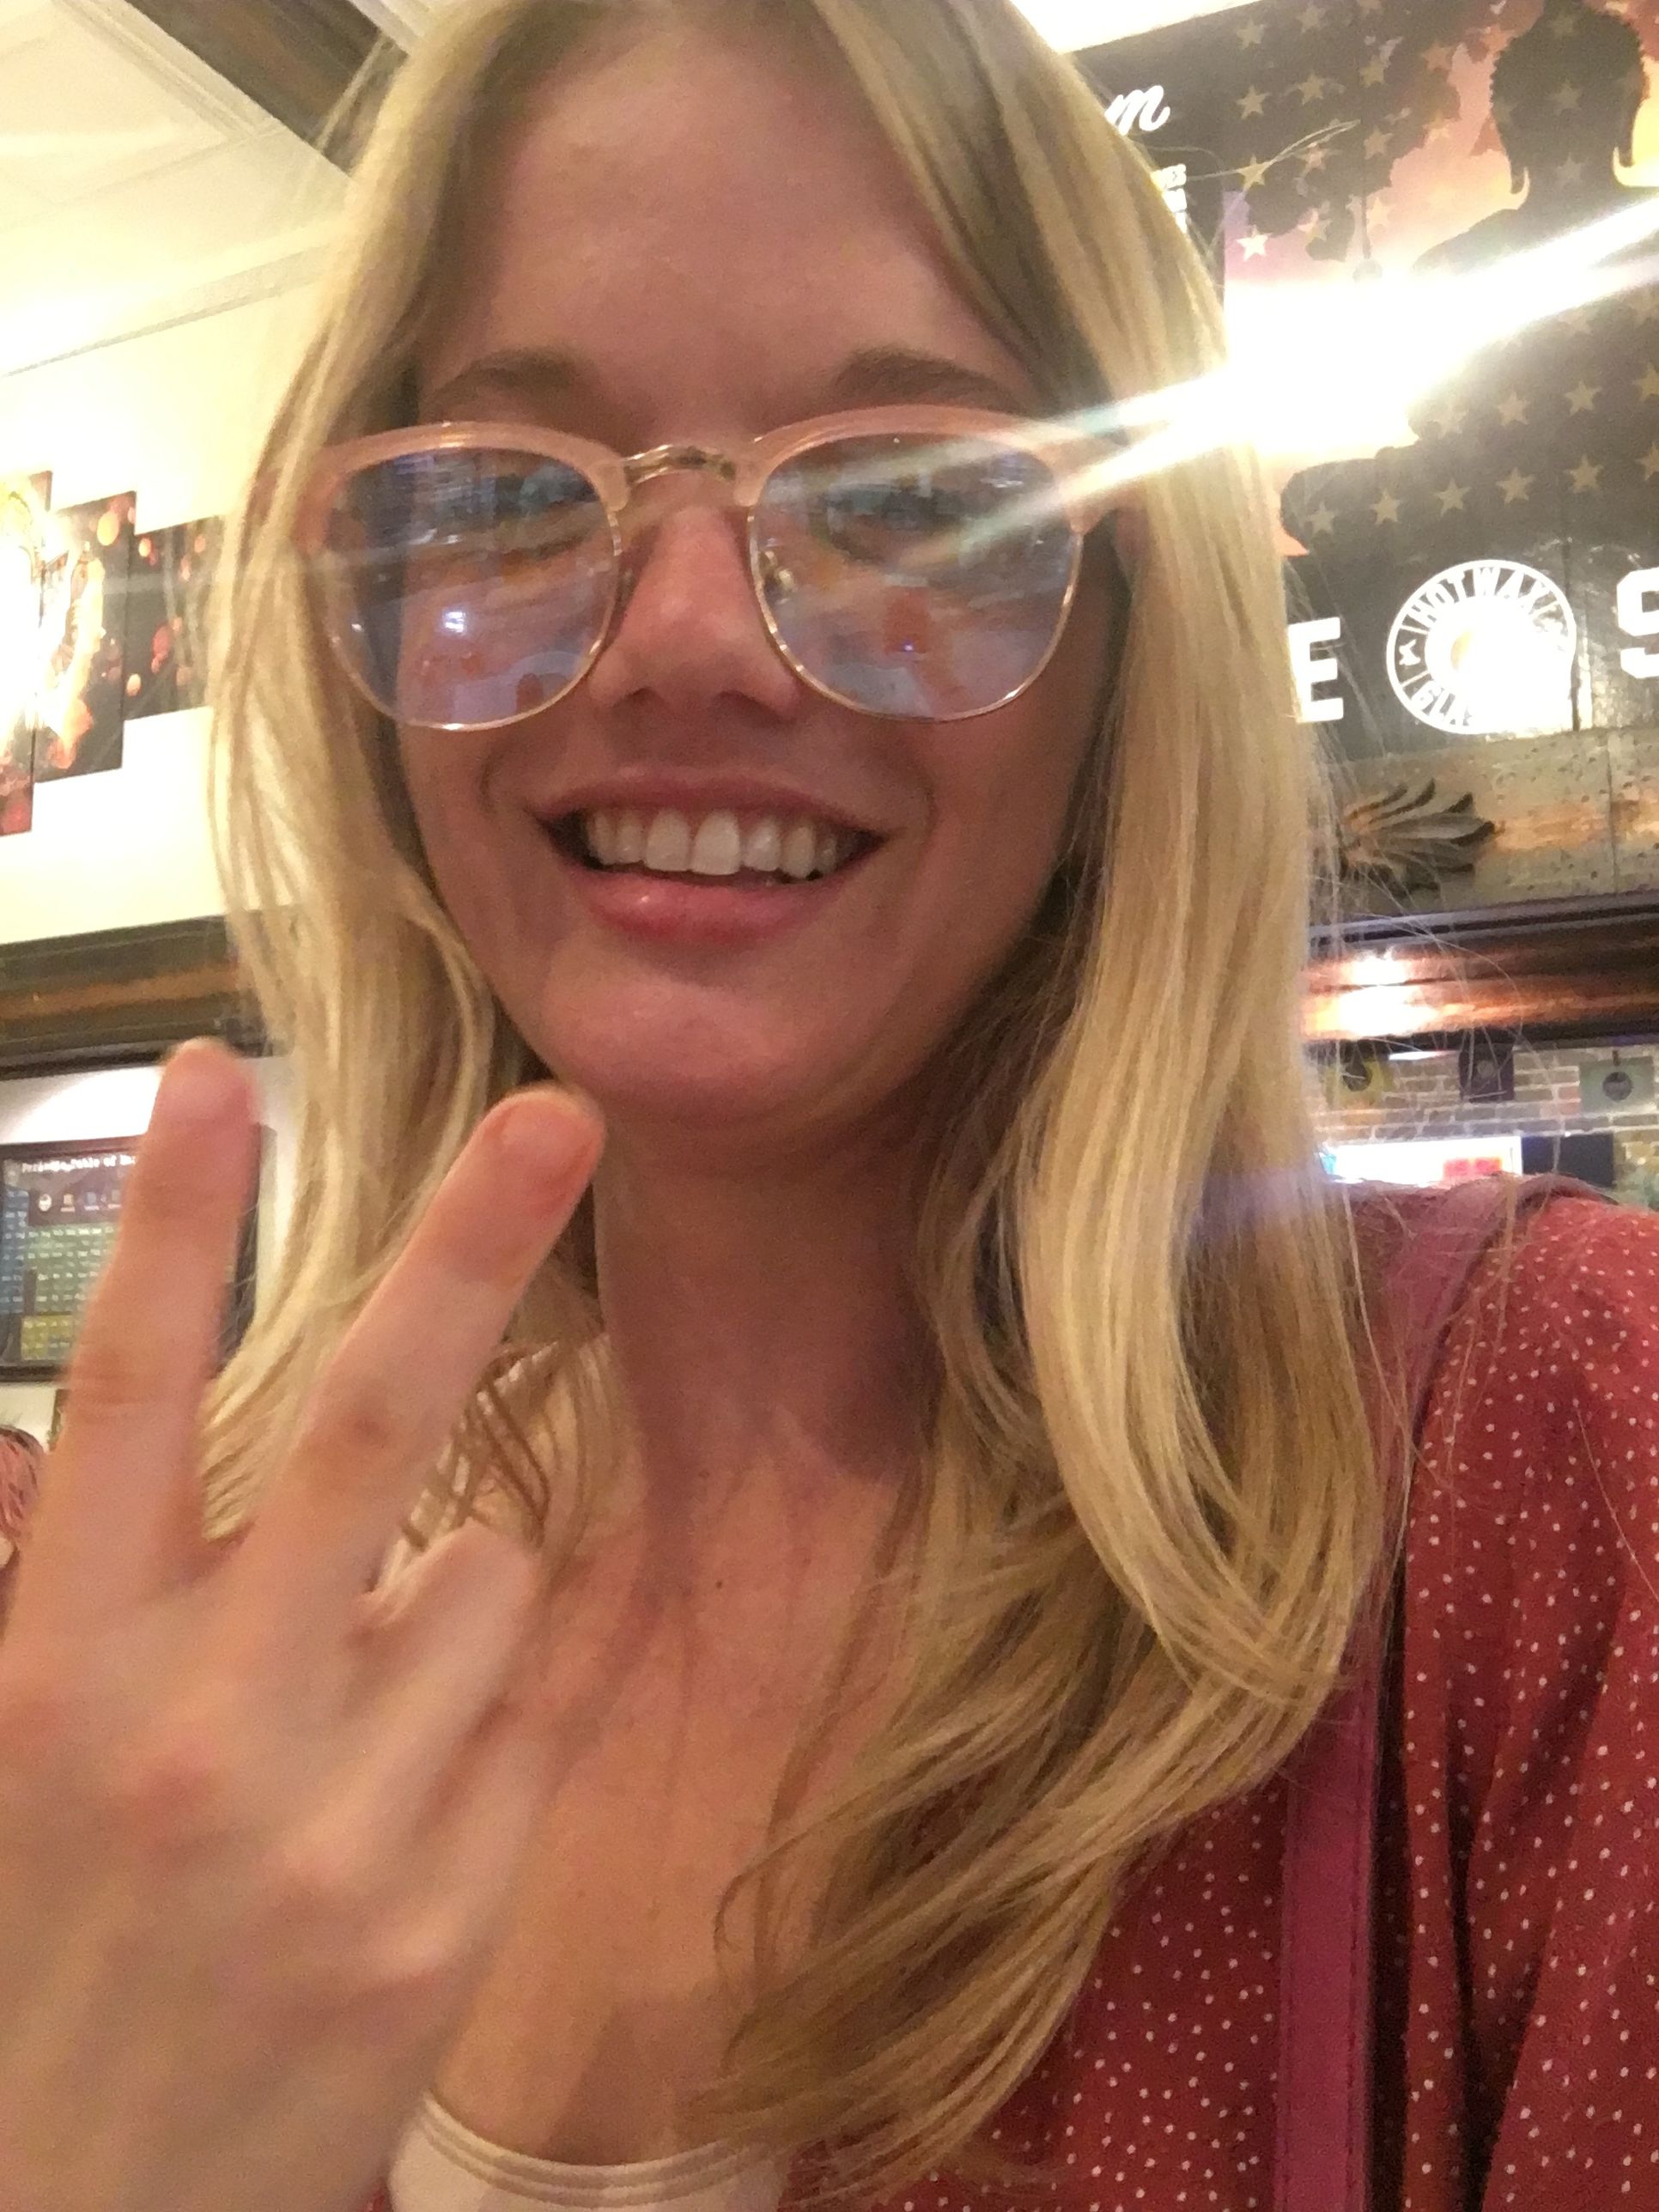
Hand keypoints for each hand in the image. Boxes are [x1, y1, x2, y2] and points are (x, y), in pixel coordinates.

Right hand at [0, 1041, 602, 2211]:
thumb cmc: (23, 1954)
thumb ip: (38, 1584)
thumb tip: (48, 1441)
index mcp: (59, 1670)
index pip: (121, 1396)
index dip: (167, 1222)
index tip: (216, 1073)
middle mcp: (198, 1727)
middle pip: (364, 1428)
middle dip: (468, 1251)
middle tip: (563, 1117)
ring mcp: (337, 1825)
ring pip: (488, 1566)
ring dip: (457, 1569)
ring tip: (357, 1686)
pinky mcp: (445, 1915)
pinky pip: (540, 1695)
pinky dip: (517, 1658)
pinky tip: (434, 1722)